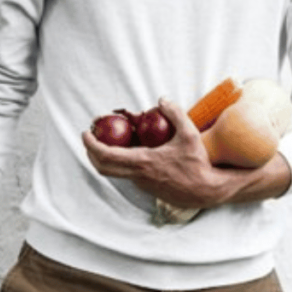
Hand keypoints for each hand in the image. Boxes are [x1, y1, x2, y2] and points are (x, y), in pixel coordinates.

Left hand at [82, 98, 235, 208]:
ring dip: (106, 157)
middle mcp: (137, 175)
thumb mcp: (190, 135)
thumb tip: (162, 100)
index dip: (91, 145)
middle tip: (90, 137)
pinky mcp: (146, 187)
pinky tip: (129, 148)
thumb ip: (176, 114)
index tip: (86, 134)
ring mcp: (140, 183)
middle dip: (91, 152)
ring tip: (108, 140)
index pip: (106, 155)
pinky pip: (127, 173)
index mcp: (142, 162)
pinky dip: (121, 161)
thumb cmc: (198, 164)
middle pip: (102, 167)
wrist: (205, 191)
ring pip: (114, 171)